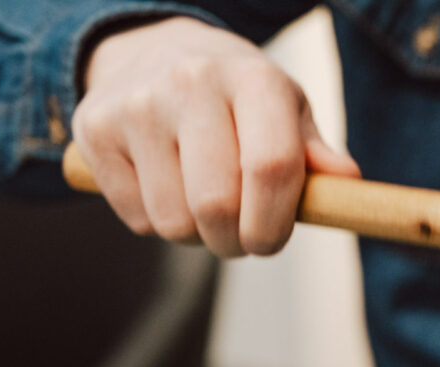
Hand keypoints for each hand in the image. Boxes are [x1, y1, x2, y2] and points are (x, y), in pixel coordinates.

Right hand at [71, 16, 359, 256]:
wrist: (154, 51)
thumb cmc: (238, 98)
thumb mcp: (286, 111)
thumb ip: (315, 153)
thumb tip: (345, 182)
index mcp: (252, 79)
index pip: (270, 167)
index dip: (274, 223)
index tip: (270, 242)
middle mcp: (190, 83)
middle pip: (216, 205)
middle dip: (234, 241)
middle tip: (240, 236)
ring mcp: (136, 105)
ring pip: (173, 222)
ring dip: (195, 236)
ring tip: (203, 207)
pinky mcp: (94, 129)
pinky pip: (137, 218)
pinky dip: (157, 223)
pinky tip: (166, 187)